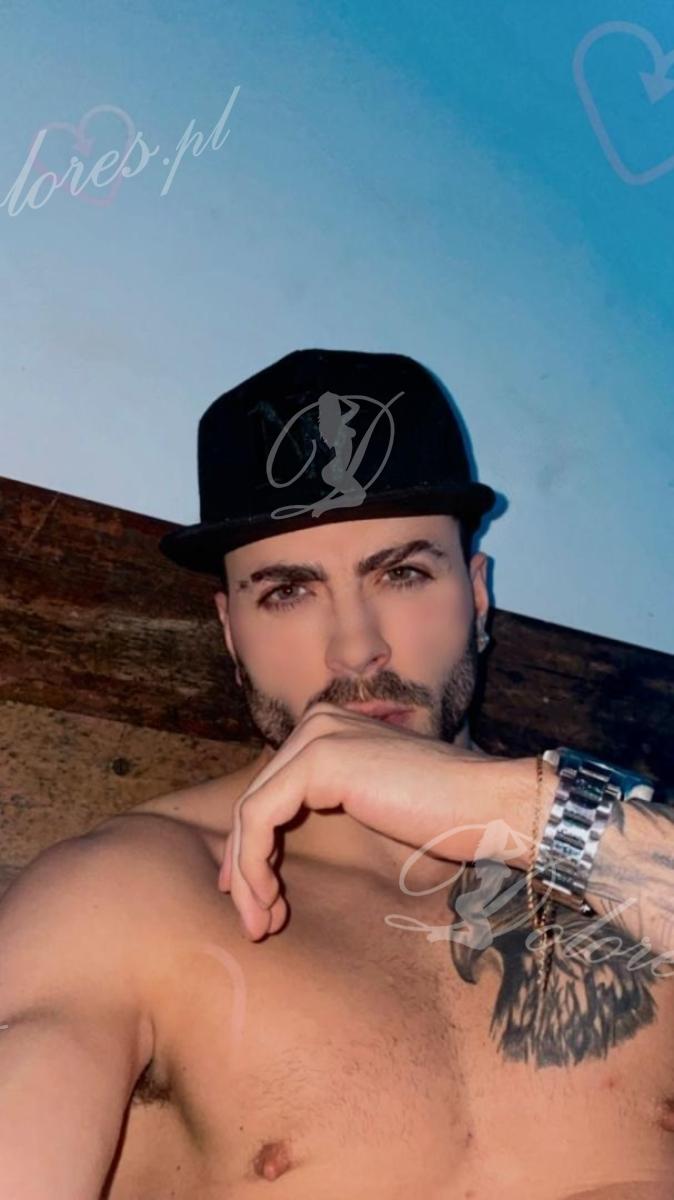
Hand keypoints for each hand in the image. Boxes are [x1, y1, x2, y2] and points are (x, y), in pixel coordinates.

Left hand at [218, 701, 499, 940]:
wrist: (488, 805)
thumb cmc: (444, 816)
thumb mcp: (373, 808)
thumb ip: (332, 808)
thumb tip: (278, 851)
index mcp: (329, 731)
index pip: (272, 794)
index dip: (254, 851)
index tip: (260, 901)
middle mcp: (317, 724)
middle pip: (255, 803)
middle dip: (247, 869)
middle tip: (256, 922)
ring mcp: (317, 737)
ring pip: (250, 813)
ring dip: (248, 876)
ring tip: (261, 924)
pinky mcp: (319, 760)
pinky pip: (260, 818)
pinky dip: (255, 865)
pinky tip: (268, 901)